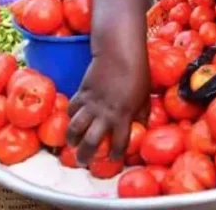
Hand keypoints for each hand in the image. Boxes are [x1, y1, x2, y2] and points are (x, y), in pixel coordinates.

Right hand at [67, 45, 149, 163]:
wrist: (119, 53)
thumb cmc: (138, 73)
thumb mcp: (145, 95)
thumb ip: (142, 113)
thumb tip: (141, 125)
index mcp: (123, 116)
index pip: (119, 143)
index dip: (116, 155)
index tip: (113, 159)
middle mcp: (105, 114)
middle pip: (90, 142)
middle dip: (85, 155)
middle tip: (84, 162)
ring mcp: (91, 104)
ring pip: (74, 128)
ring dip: (72, 139)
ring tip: (73, 145)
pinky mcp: (81, 93)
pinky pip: (71, 109)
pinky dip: (70, 117)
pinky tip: (72, 120)